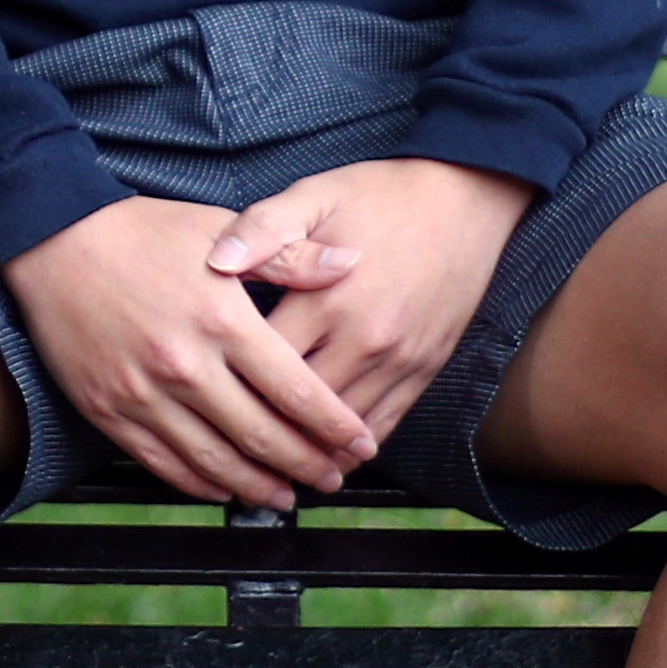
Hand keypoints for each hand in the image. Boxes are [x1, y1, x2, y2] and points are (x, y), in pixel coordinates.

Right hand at [3, 196, 381, 510]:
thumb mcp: (222, 229)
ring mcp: (144, 394)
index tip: (360, 444)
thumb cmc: (143, 231)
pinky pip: (162, 463)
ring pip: (215, 461)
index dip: (335, 426)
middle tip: (335, 479)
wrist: (53, 241)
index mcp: (223, 320)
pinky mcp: (108, 411)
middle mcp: (187, 365)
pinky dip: (199, 484)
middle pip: (262, 435)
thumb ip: (290, 257)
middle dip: (308, 465)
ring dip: (258, 486)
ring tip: (287, 496)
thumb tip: (351, 265)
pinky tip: (224, 489)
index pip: (296, 391)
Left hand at [205, 158, 535, 452]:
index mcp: (327, 297)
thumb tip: (216, 262)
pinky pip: (386, 423)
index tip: (200, 402)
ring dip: (307, 453)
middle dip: (262, 433)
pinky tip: (329, 458)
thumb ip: (262, 229)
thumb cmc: (382, 195)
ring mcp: (399, 359)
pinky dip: (354, 447)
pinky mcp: (425, 368)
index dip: (228, 387)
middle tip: (226, 452)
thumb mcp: (314, 196)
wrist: (465, 199)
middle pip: (301, 409)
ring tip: (272, 472)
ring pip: (343, 428)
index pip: (265, 364)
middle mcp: (364, 338)